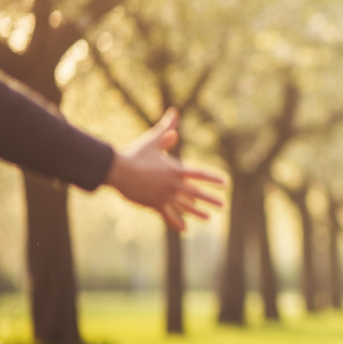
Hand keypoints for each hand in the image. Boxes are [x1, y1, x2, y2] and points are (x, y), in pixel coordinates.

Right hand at [104, 109, 225, 231]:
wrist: (117, 170)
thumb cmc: (134, 154)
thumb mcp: (152, 142)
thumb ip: (166, 131)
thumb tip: (174, 114)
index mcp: (176, 169)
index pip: (200, 175)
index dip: (213, 179)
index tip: (225, 183)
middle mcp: (173, 184)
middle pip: (196, 193)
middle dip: (210, 199)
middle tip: (223, 205)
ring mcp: (164, 196)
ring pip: (185, 207)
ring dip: (198, 213)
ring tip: (209, 219)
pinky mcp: (154, 204)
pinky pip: (168, 215)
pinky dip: (176, 222)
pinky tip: (184, 229)